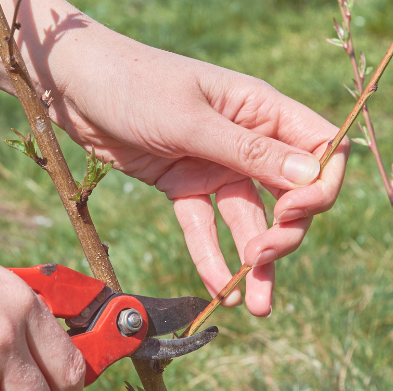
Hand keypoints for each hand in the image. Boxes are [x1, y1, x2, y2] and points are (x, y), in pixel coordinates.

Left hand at [0, 0, 348, 315]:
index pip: (321, 149)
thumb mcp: (190, 119)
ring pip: (248, 221)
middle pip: (288, 195)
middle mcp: (246, 139)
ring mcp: (215, 165)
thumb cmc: (133, 83)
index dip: (320, 186)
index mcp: (261, 108)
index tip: (295, 213)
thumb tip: (309, 178)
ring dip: (254, 263)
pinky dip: (211, 257)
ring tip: (253, 306)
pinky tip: (217, 290)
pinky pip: (204, 227)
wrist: (71, 84)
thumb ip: (248, 151)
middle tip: (262, 259)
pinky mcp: (183, 185)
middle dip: (284, 233)